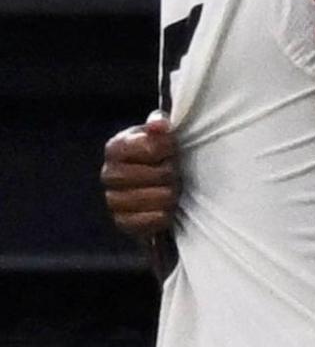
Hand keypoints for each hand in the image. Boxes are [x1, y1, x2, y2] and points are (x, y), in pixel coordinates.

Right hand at [101, 111, 181, 235]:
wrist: (156, 188)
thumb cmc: (160, 157)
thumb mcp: (161, 136)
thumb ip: (160, 125)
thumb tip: (160, 124)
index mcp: (116, 147)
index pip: (149, 147)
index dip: (167, 149)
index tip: (172, 150)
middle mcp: (109, 173)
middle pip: (155, 175)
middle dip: (170, 174)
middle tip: (174, 173)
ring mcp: (113, 199)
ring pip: (154, 199)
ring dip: (169, 195)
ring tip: (172, 190)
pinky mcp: (122, 223)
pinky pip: (147, 222)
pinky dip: (161, 216)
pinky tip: (166, 210)